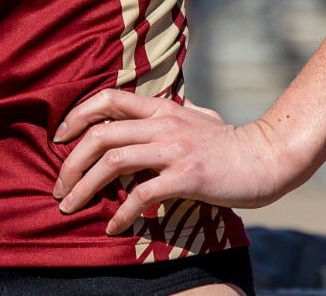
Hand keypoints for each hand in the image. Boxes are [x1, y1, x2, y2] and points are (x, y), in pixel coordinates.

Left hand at [52, 90, 308, 233]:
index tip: (59, 138)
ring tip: (71, 207)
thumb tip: (158, 111)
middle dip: (71, 163)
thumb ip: (173, 114)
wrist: (267, 159)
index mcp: (162, 108)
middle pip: (100, 134)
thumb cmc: (232, 143)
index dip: (76, 115)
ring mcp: (174, 149)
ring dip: (85, 186)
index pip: (108, 99)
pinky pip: (142, 193)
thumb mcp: (198, 117)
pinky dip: (121, 212)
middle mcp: (163, 124)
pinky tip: (113, 226)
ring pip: (113, 161)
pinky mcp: (186, 176)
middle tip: (58, 188)